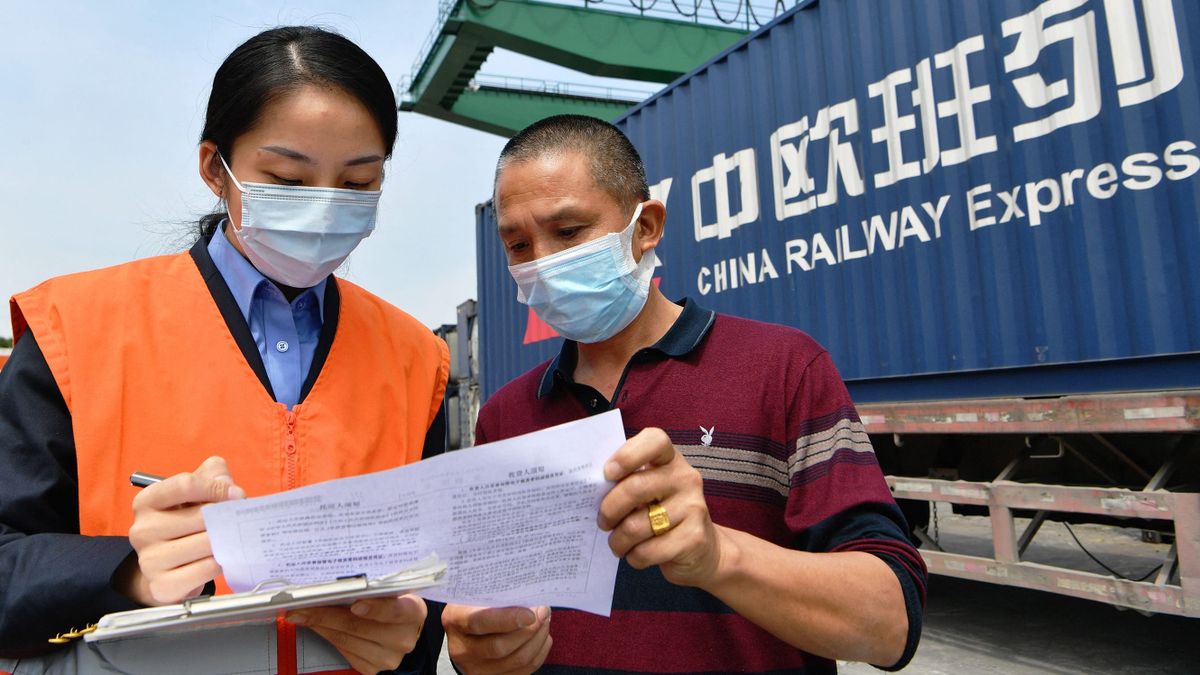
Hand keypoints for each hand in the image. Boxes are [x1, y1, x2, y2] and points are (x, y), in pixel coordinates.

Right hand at [118, 456, 245, 604]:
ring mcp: (149, 560)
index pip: (185, 485)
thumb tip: (230, 488)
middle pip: (201, 516)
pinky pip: (206, 569)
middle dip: (226, 517)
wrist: (169, 567)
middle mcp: (142, 530)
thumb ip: (213, 475)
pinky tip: (218, 559)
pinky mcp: (162, 586)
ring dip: (225, 541)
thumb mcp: (196, 490)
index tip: (236, 495)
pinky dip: (219, 563)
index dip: (217, 488)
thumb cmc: (186, 521)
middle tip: (238, 521)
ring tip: (228, 539)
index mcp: (147, 501)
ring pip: (206, 543)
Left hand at [288, 595, 426, 674]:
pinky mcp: (372, 668)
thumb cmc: (395, 603)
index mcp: (413, 612)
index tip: (355, 603)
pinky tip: (316, 625)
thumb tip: (335, 585)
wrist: (403, 630)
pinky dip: (327, 636)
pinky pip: (343, 651)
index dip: (375, 608)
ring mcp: (388, 657)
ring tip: (302, 614)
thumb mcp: (393, 591)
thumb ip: (374, 588)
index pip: (395, 610)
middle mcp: (403, 638)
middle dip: (326, 614)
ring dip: (320, 625)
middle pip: (359, 626)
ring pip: (346, 639)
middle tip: (302, 606)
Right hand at [442, 604, 551, 674]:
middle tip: (543, 611)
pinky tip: (541, 636)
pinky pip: (525, 669)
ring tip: (544, 621)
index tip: (530, 613)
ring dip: (538, 639)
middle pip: (500, 647)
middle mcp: (461, 649)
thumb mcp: (477, 594)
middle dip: (529, 629)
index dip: (508, 619)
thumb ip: (498, 594)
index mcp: (455, 620)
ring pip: (516, 659)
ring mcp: (476, 668)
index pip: (479, 622)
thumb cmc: (476, 606)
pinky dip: (539, 651)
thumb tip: (530, 596)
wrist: (466, 631)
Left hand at [597, 428, 724, 586]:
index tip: (608, 473)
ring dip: (618, 540)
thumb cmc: (664, 514)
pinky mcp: (694, 538)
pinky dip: (634, 557)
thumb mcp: (650, 490)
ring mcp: (693, 507)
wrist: (703, 550)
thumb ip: (628, 481)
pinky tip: (637, 554)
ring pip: (636, 526)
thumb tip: (591, 489)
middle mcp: (686, 478)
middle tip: (603, 522)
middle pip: (635, 488)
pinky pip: (647, 551)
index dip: (627, 454)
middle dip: (609, 510)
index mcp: (671, 460)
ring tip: (618, 543)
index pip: (655, 440)